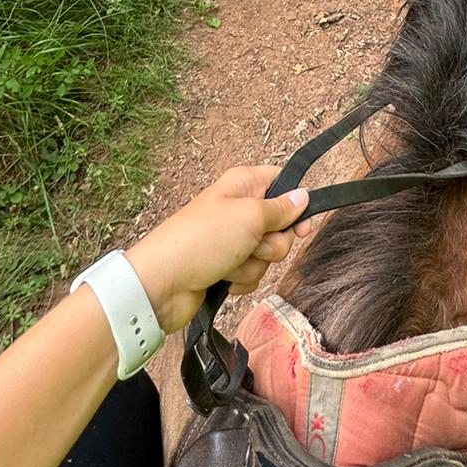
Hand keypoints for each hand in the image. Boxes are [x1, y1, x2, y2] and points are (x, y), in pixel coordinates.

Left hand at [125, 167, 309, 334]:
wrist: (163, 284)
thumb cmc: (201, 241)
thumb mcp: (249, 217)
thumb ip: (281, 208)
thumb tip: (303, 195)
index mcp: (242, 185)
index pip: (282, 182)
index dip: (296, 203)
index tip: (300, 225)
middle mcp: (237, 209)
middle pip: (280, 225)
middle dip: (273, 243)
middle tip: (253, 244)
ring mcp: (230, 239)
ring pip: (266, 254)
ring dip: (254, 264)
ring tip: (229, 264)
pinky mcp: (225, 265)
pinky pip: (251, 273)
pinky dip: (241, 279)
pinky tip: (223, 279)